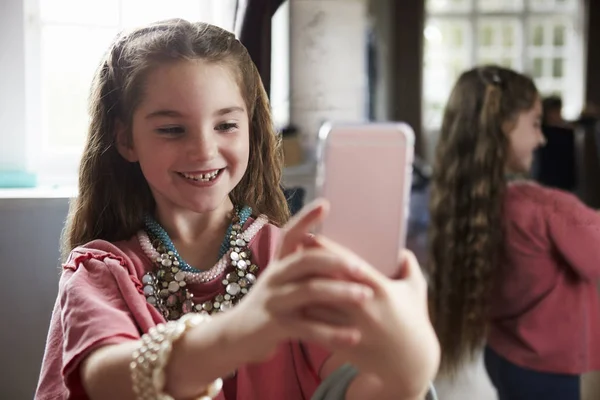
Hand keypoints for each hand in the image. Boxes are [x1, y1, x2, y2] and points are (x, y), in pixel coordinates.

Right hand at [231, 200, 374, 361]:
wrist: (236, 337)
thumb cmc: (270, 307)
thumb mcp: (282, 283)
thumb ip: (304, 271)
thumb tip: (340, 256)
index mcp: (278, 264)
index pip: (290, 234)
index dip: (305, 218)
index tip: (325, 204)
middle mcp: (274, 277)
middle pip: (305, 261)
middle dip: (336, 261)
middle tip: (362, 268)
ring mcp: (274, 301)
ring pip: (309, 291)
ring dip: (340, 293)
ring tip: (365, 296)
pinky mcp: (275, 326)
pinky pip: (309, 329)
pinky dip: (333, 333)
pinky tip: (354, 336)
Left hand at [303, 236, 440, 398]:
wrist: (410, 364)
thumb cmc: (413, 322)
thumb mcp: (417, 291)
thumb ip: (409, 266)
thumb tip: (400, 249)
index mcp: (380, 289)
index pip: (348, 264)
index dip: (327, 249)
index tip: (310, 237)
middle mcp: (363, 307)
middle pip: (326, 282)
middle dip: (307, 267)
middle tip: (292, 253)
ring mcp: (351, 327)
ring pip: (316, 305)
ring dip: (301, 291)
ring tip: (288, 277)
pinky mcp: (342, 344)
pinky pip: (316, 327)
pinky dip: (304, 314)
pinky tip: (294, 303)